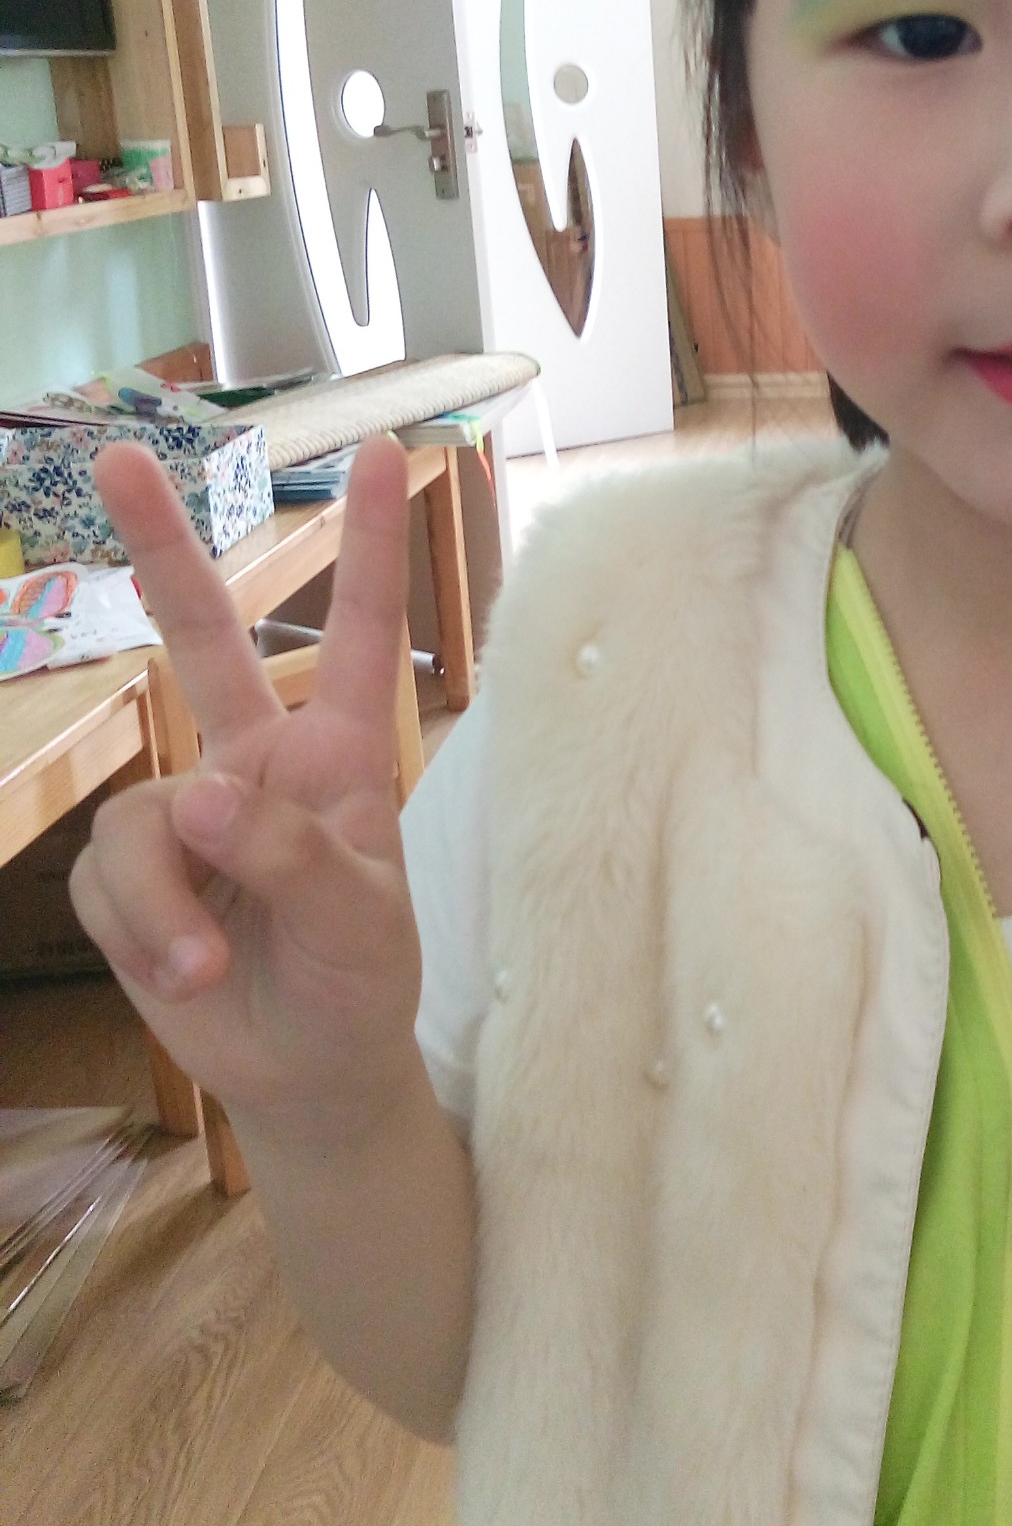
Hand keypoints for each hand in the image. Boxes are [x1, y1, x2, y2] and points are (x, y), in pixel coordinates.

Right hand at [70, 436, 422, 1147]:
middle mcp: (256, 762)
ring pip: (140, 814)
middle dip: (161, 547)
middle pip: (201, 637)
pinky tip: (187, 970)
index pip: (356, 634)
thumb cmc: (362, 981)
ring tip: (211, 962)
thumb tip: (197, 797)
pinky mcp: (131, 875)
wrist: (307, 1072)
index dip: (372, 545)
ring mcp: (188, 815)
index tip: (390, 453)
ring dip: (166, 899)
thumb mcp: (360, 920)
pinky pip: (106, 879)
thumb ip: (291, 853)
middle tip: (120, 455)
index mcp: (337, 754)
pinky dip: (143, 930)